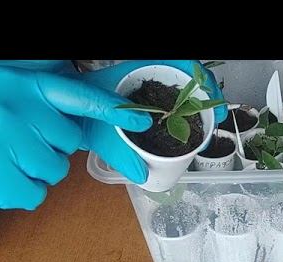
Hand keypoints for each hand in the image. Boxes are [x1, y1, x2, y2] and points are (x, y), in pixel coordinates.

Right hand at [0, 60, 150, 209]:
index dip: (109, 108)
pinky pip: (33, 195)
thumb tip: (73, 113)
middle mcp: (11, 111)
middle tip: (11, 141)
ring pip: (52, 172)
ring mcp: (0, 146)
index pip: (73, 95)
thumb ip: (30, 93)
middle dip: (47, 146)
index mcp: (13, 83)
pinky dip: (16, 191)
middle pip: (66, 143)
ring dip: (30, 171)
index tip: (139, 118)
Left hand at [79, 60, 227, 181]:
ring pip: (186, 92)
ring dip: (201, 108)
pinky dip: (188, 116)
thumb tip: (142, 174)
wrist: (66, 109)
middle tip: (216, 119)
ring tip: (208, 127)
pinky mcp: (152, 103)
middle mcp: (151, 76)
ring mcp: (152, 88)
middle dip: (209, 97)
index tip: (211, 98)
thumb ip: (121, 154)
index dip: (203, 79)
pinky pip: (176, 105)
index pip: (182, 64)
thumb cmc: (81, 109)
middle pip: (191, 79)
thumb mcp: (101, 132)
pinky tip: (192, 131)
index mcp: (141, 70)